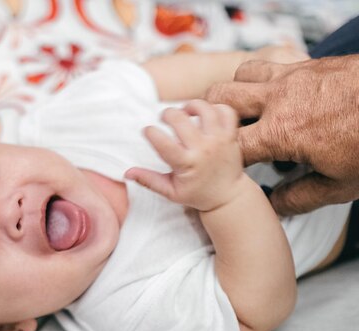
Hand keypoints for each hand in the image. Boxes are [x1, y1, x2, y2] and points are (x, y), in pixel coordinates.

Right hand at [125, 100, 243, 211]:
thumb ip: (148, 180)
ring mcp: (219, 140)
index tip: (148, 132)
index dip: (150, 132)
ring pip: (205, 109)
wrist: (227, 196)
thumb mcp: (170, 191)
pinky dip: (215, 108)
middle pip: (180, 119)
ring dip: (190, 105)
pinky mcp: (231, 135)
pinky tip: (205, 114)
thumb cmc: (196, 193)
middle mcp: (203, 149)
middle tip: (164, 119)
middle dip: (167, 114)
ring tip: (184, 112)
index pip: (162, 142)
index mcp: (186, 164)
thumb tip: (127, 173)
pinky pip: (226, 111)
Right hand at [204, 38, 358, 214]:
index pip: (228, 149)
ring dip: (233, 94)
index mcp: (281, 133)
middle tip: (215, 136)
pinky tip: (274, 98)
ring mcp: (291, 76)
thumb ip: (299, 198)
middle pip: (218, 99)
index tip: (219, 172)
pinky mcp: (307, 64)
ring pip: (239, 74)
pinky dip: (258, 79)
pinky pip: (268, 64)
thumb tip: (273, 204)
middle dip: (206, 118)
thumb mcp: (343, 186)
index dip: (216, 163)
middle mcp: (278, 99)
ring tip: (242, 114)